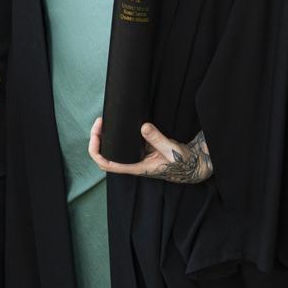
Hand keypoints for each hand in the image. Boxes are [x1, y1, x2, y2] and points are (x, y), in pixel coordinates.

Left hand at [88, 117, 212, 182]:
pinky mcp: (141, 148)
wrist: (190, 163)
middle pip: (104, 155)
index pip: (107, 164)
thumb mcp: (171, 150)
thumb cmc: (181, 162)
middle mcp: (132, 162)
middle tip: (100, 120)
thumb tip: (143, 127)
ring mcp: (135, 155)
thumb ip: (158, 139)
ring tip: (103, 120)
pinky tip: (116, 122)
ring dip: (104, 136)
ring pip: (112, 149)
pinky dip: (116, 133)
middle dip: (96, 139)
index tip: (97, 132)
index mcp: (135, 167)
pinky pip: (123, 142)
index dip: (96, 150)